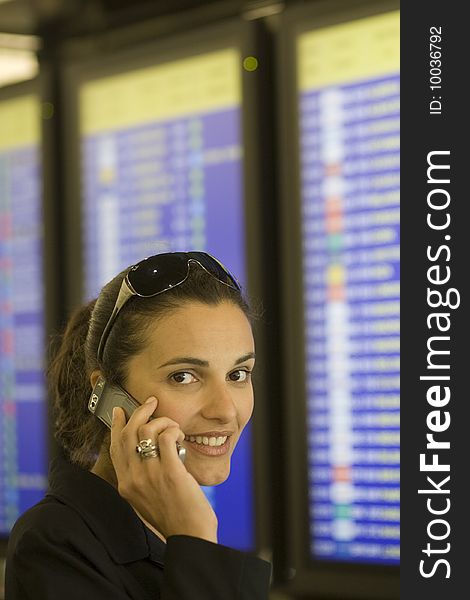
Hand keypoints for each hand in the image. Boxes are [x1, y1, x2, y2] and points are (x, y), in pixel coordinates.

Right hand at [110, 397, 217, 542]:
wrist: (189, 534)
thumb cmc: (172, 515)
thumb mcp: (145, 498)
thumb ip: (140, 476)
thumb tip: (144, 448)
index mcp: (125, 485)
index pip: (114, 447)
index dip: (117, 425)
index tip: (121, 411)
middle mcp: (133, 478)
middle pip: (128, 433)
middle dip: (140, 412)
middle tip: (152, 403)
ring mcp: (150, 475)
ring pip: (146, 430)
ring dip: (163, 421)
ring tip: (174, 428)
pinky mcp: (170, 472)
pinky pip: (167, 437)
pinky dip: (174, 430)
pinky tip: (180, 436)